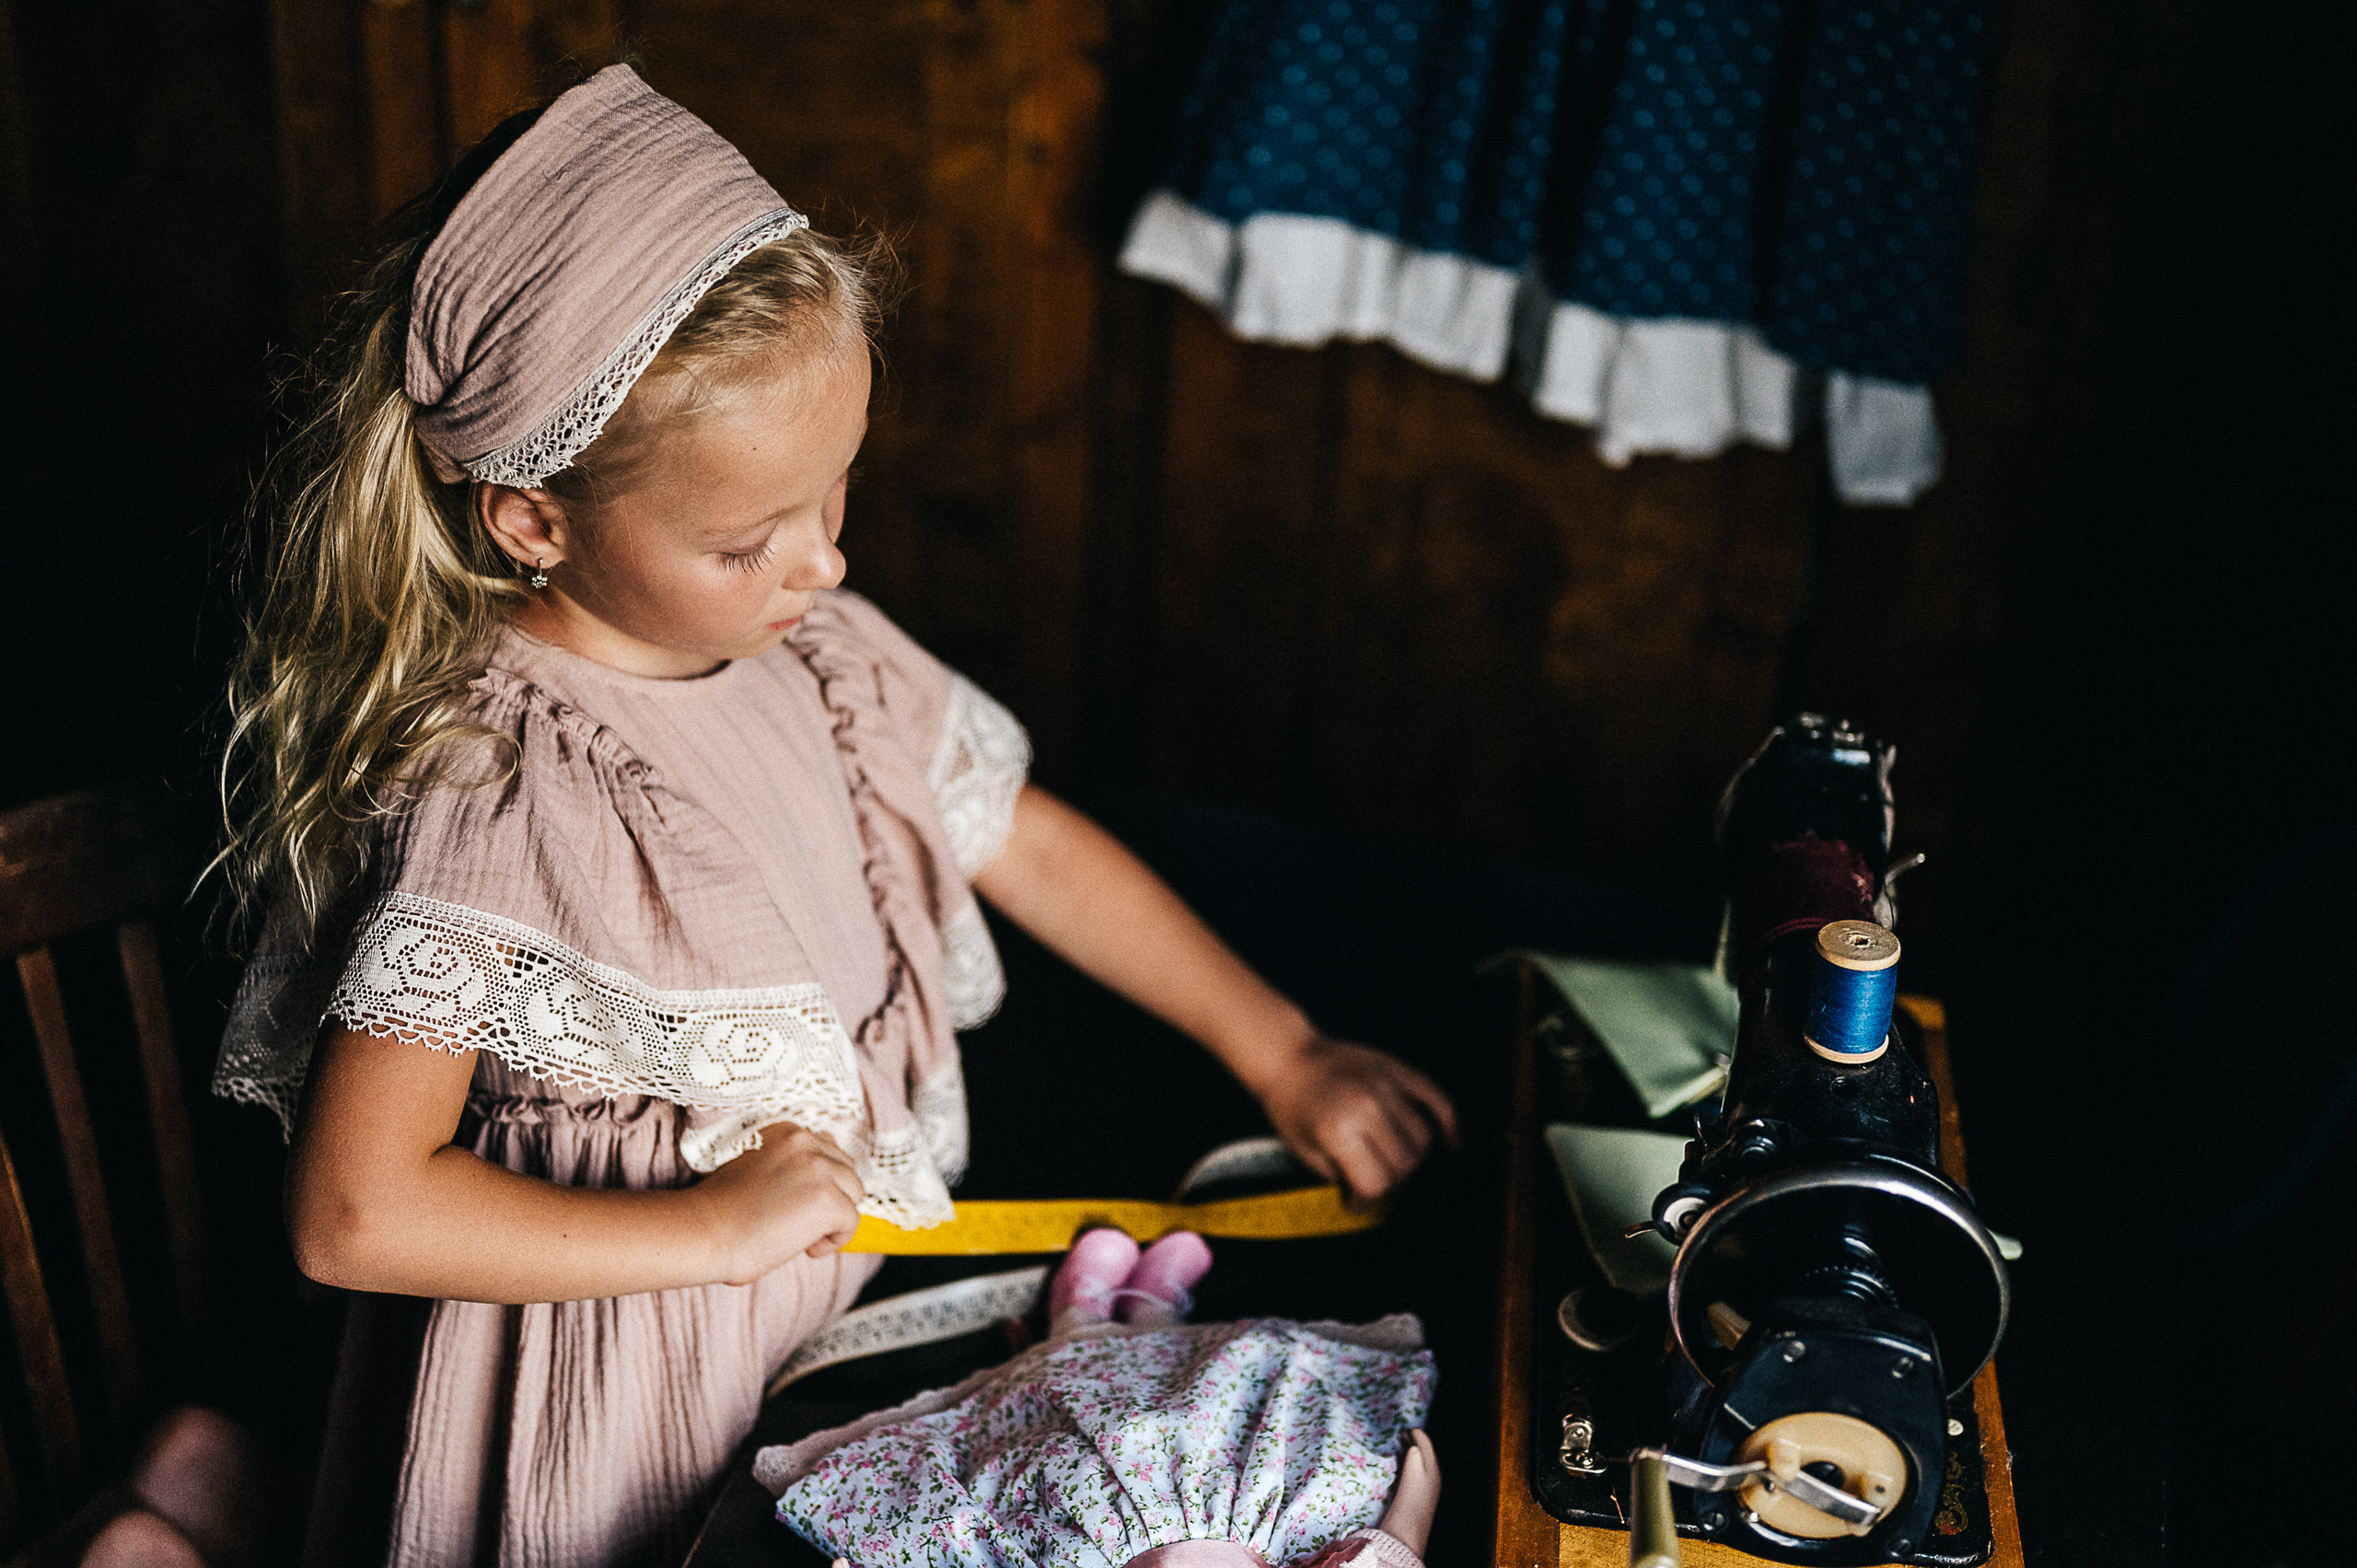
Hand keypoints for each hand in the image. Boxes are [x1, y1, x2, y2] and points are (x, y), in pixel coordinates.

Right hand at [693, 1122, 864, 1284]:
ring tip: (798, 1234)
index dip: (817, 1182)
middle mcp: (805, 1141)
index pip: (827, 1150)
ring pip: (853, 1194)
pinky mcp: (828, 1199)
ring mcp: (819, 1168)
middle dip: (830, 1197)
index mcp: (786, 1131)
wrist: (703, 1233)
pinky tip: (803, 1247)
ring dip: (833, 1217)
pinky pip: (851, 1223)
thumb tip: (820, 1184)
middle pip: (845, 1170)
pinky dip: (833, 1241)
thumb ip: (789, 1166)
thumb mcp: (757, 1169)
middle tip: (795, 1221)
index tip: (794, 1203)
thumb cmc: (721, 1212)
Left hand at [1253, 1037, 1458, 1203]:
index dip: (1367, 1201)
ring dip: (1412, 1159)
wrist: (1286, 1056)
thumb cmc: (1289, 1105)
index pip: (1376, 1182)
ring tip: (1392, 1162)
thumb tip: (1370, 1196)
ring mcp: (1385, 1085)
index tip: (1358, 1202)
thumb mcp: (1304, 1151)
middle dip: (1391, 1182)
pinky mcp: (1396, 1069)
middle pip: (1404, 1163)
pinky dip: (1449, 1121)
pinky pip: (1436, 1097)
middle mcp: (1367, 1107)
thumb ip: (1340, 1177)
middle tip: (1373, 1181)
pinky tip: (1452, 1141)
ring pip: (1422, 1138)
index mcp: (1339, 1130)